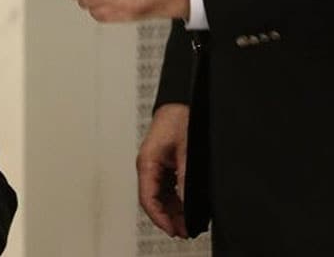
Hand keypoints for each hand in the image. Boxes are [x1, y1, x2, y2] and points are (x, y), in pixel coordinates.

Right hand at [137, 103, 189, 237]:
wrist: (182, 102)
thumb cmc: (179, 118)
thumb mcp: (186, 151)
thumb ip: (185, 178)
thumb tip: (186, 202)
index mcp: (146, 162)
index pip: (148, 198)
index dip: (160, 218)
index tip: (173, 229)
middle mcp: (148, 166)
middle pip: (153, 200)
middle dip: (168, 218)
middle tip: (183, 231)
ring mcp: (156, 165)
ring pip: (161, 195)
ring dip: (173, 210)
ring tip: (187, 223)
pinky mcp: (165, 164)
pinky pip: (167, 187)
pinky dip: (177, 199)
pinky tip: (187, 206)